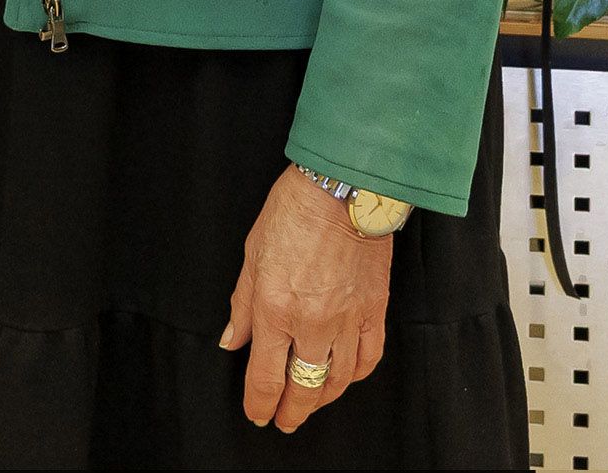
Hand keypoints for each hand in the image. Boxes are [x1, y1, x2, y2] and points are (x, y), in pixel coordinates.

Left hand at [219, 169, 396, 431]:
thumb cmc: (294, 211)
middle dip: (291, 411)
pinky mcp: (374, 311)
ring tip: (310, 404)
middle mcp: (312, 323)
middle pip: (303, 388)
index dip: (259, 404)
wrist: (344, 188)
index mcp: (275, 309)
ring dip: (321, 401)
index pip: (265, 377)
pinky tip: (344, 378)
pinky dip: (355, 376)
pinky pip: (368, 359)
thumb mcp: (252, 254)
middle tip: (284, 420)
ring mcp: (347, 320)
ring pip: (337, 381)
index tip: (257, 414)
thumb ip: (242, 305)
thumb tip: (232, 341)